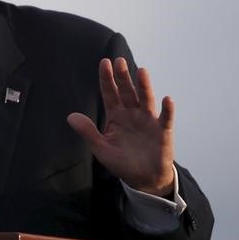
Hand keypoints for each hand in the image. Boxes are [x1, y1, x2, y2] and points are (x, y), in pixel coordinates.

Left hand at [67, 57, 174, 195]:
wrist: (143, 179)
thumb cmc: (122, 161)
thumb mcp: (101, 148)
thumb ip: (88, 131)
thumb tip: (71, 116)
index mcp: (116, 116)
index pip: (109, 93)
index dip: (107, 79)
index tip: (104, 62)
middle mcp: (132, 114)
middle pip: (127, 92)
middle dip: (123, 76)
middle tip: (119, 60)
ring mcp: (148, 121)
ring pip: (146, 100)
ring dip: (144, 86)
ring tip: (141, 71)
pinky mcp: (163, 132)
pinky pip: (166, 119)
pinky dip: (167, 109)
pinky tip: (167, 99)